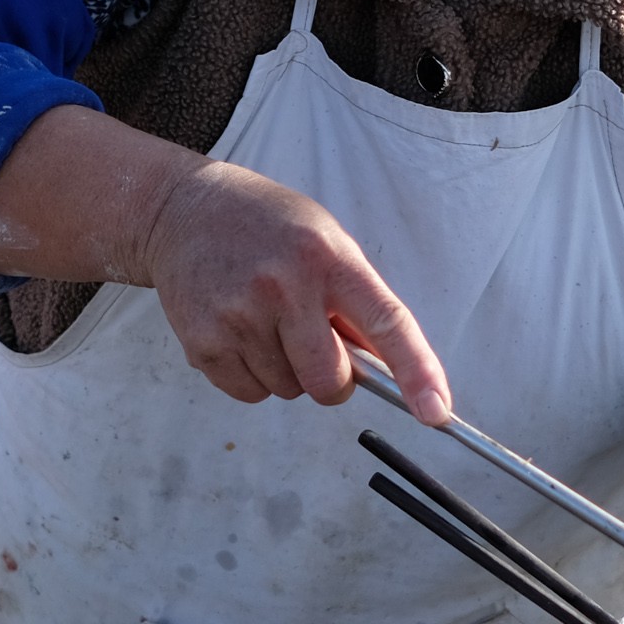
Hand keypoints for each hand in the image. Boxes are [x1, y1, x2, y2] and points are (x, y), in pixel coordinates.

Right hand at [140, 158, 454, 424]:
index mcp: (329, 258)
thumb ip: (356, 303)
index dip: (417, 373)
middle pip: (330, 380)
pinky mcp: (204, 341)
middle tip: (315, 343)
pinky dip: (252, 376)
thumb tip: (386, 371)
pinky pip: (249, 393)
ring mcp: (240, 315)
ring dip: (287, 370)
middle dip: (333, 379)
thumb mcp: (326, 243)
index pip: (386, 323)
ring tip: (265, 319)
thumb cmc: (269, 228)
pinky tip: (240, 330)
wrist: (185, 211)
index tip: (438, 413)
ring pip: (288, 390)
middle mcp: (284, 286)